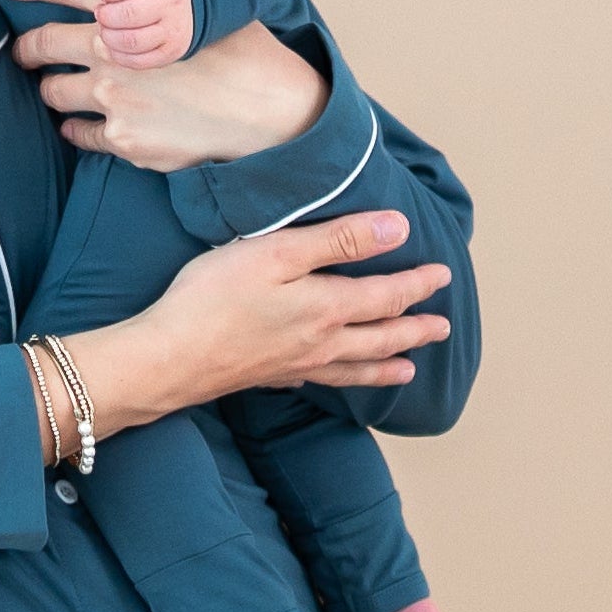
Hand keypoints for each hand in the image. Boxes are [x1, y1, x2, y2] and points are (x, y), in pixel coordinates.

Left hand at [1, 0, 325, 172]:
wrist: (268, 112)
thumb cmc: (239, 47)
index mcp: (129, 9)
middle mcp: (113, 53)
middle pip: (43, 44)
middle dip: (26, 47)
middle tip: (24, 51)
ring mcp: (116, 100)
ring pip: (54, 93)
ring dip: (52, 88)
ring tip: (60, 88)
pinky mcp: (125, 141)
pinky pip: (79, 134)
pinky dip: (78, 128)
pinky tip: (87, 124)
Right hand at [41, 208, 453, 454]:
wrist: (169, 359)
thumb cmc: (214, 299)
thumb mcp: (278, 252)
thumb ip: (339, 240)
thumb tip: (398, 229)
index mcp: (328, 308)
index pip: (387, 295)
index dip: (418, 283)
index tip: (442, 273)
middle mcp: (321, 342)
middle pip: (381, 336)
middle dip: (415, 329)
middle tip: (442, 327)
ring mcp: (296, 365)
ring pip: (357, 367)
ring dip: (388, 365)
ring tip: (410, 368)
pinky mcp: (270, 377)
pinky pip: (324, 382)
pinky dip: (345, 381)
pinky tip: (340, 379)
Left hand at [96, 0, 194, 64]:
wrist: (200, 2)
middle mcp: (171, 3)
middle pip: (125, 14)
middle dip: (106, 15)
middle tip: (101, 13)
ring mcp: (173, 31)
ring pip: (130, 40)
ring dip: (109, 36)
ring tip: (106, 29)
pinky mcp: (171, 53)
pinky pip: (139, 60)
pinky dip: (121, 55)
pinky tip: (116, 46)